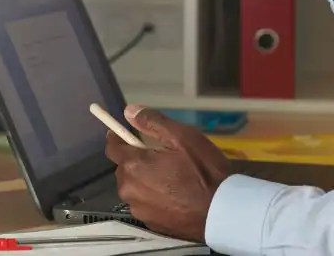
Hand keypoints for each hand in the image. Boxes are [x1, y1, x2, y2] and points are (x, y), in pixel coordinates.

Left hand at [105, 105, 230, 241]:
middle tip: (161, 156)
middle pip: (123, 168)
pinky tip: (174, 196)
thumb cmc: (203, 170)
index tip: (126, 132)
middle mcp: (129, 189)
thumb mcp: (183, 137)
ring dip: (144, 180)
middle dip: (136, 160)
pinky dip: (153, 197)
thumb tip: (129, 111)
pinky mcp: (150, 223)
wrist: (221, 210)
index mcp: (133, 165)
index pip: (112, 147)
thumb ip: (153, 122)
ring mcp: (138, 208)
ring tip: (170, 178)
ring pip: (134, 187)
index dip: (118, 137)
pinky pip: (144, 203)